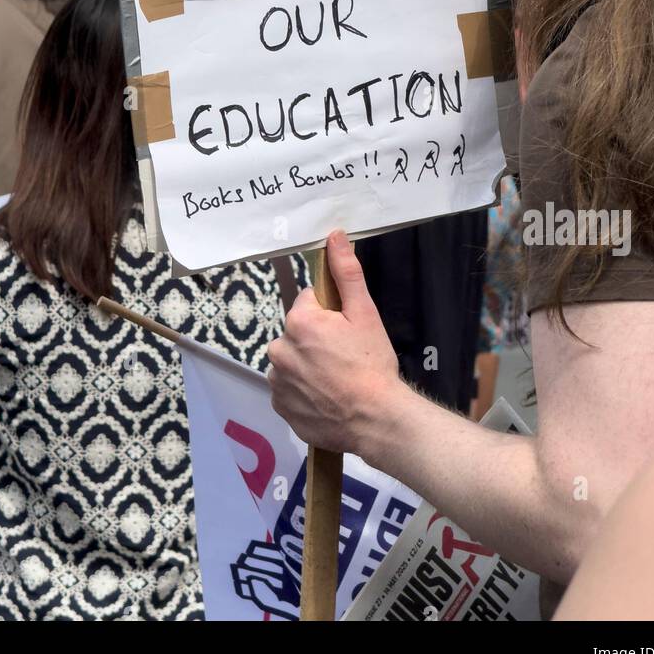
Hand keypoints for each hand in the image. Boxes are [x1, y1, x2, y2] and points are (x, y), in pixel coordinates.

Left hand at [267, 230, 403, 457]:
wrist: (376, 419)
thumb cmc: (371, 363)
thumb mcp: (365, 313)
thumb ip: (346, 272)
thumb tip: (334, 235)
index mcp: (298, 322)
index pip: (308, 304)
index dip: (330, 316)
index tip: (347, 333)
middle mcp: (278, 349)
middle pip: (297, 333)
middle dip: (316, 340)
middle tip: (344, 357)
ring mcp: (277, 381)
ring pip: (291, 361)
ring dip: (307, 366)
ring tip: (336, 380)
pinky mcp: (280, 407)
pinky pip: (288, 389)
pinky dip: (303, 391)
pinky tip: (325, 397)